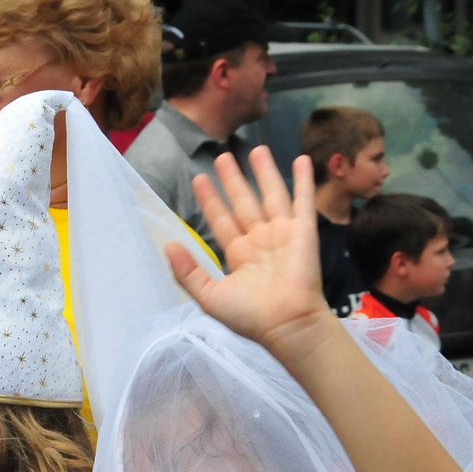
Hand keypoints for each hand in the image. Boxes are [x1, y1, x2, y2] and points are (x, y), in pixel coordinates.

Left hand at [165, 148, 335, 364]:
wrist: (286, 322)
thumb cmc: (250, 315)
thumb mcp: (210, 296)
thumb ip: (188, 272)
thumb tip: (169, 247)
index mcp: (240, 256)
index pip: (221, 220)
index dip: (211, 200)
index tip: (199, 179)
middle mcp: (260, 241)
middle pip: (244, 202)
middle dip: (233, 180)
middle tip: (222, 155)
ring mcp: (283, 234)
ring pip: (271, 194)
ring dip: (264, 172)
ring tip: (256, 149)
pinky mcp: (304, 231)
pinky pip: (303, 200)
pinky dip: (303, 180)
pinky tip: (301, 159)